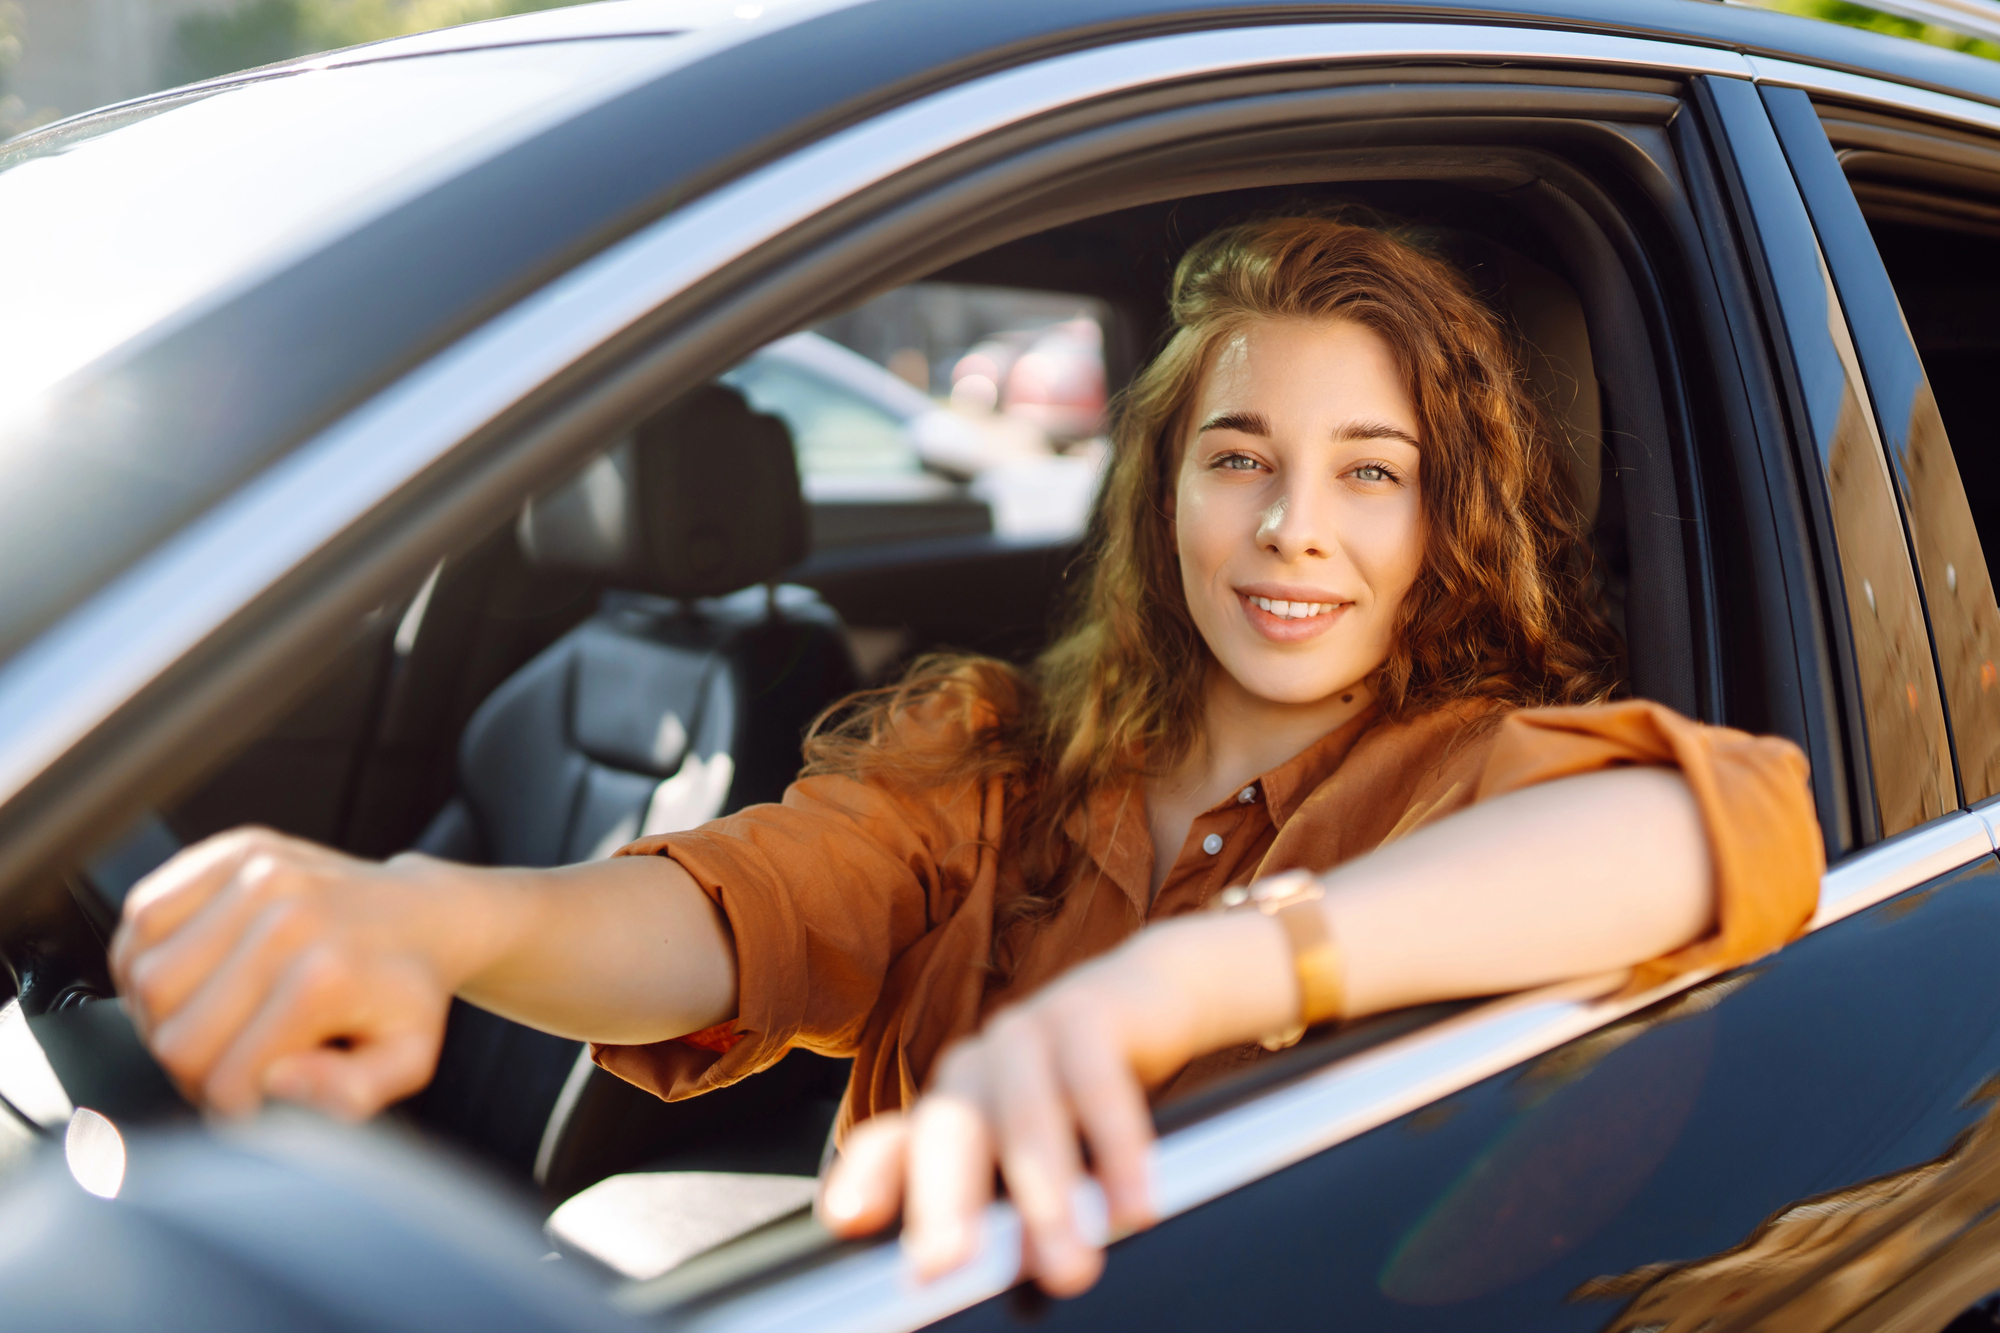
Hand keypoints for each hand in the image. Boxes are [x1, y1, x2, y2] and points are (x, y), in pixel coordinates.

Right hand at [108, 827, 485, 1118]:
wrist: (423, 915)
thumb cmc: (406, 993)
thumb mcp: (405, 1060)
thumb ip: (349, 1094)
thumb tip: (276, 1081)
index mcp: (324, 978)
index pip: (221, 1076)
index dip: (229, 1103)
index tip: (252, 1094)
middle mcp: (286, 919)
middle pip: (172, 1032)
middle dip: (190, 1065)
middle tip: (223, 1059)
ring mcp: (257, 876)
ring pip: (145, 975)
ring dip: (160, 1012)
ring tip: (206, 1017)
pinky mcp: (233, 852)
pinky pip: (144, 914)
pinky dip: (145, 953)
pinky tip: (187, 972)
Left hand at [816, 912, 1296, 1295]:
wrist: (1154, 1001)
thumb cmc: (1087, 1097)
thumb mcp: (1043, 1156)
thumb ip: (1014, 1213)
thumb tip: (1019, 1286)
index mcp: (951, 1109)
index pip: (891, 1145)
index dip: (867, 1179)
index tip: (849, 1223)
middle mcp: (975, 1069)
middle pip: (948, 1130)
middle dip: (943, 1200)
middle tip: (945, 1269)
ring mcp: (1025, 1034)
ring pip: (1023, 1110)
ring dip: (1044, 1192)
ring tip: (1069, 1267)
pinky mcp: (1087, 1012)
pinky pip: (1096, 1080)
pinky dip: (1116, 1145)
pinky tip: (1133, 1205)